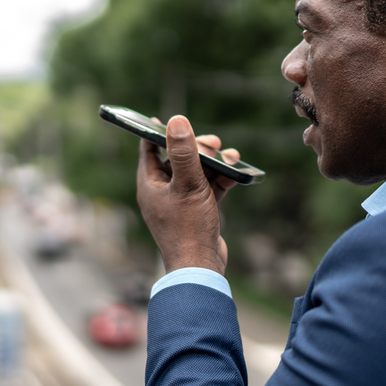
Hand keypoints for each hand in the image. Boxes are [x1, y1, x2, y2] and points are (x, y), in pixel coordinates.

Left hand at [136, 115, 240, 274]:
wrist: (201, 267)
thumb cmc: (188, 228)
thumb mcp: (188, 184)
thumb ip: (184, 153)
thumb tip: (176, 120)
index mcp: (150, 185)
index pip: (149, 150)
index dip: (156, 132)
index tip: (164, 118)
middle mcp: (162, 192)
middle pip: (178, 160)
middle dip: (197, 148)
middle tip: (214, 142)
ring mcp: (180, 203)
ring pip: (196, 174)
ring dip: (213, 164)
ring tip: (230, 155)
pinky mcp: (197, 212)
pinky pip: (208, 189)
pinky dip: (220, 180)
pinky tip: (236, 173)